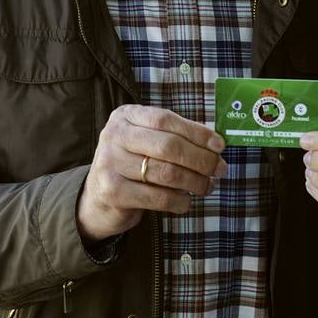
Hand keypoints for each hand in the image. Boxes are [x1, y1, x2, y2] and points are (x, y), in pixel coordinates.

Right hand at [78, 105, 228, 243]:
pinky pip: (159, 197)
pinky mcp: (113, 192)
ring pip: (167, 173)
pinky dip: (180, 201)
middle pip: (168, 146)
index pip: (166, 119)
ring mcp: (110, 164)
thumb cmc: (132, 165)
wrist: (98, 197)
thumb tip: (215, 145)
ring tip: (207, 186)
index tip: (219, 145)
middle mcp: (114, 135)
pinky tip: (187, 200)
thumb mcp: (145, 141)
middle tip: (219, 169)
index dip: (197, 132)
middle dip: (201, 159)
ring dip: (195, 182)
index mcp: (125, 116)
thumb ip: (173, 137)